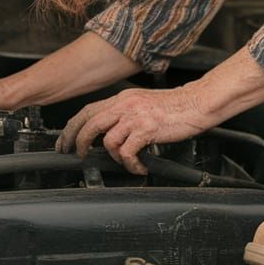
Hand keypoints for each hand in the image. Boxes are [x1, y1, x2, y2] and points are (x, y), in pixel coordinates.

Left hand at [56, 86, 216, 173]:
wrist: (198, 103)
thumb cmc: (176, 107)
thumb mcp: (144, 103)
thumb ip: (126, 113)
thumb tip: (110, 133)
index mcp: (123, 98)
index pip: (88, 111)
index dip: (72, 127)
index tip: (65, 141)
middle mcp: (126, 104)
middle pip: (89, 123)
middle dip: (78, 142)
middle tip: (79, 156)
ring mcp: (135, 116)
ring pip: (108, 141)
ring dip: (114, 157)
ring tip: (127, 162)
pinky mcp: (147, 129)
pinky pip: (127, 152)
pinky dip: (130, 164)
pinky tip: (140, 166)